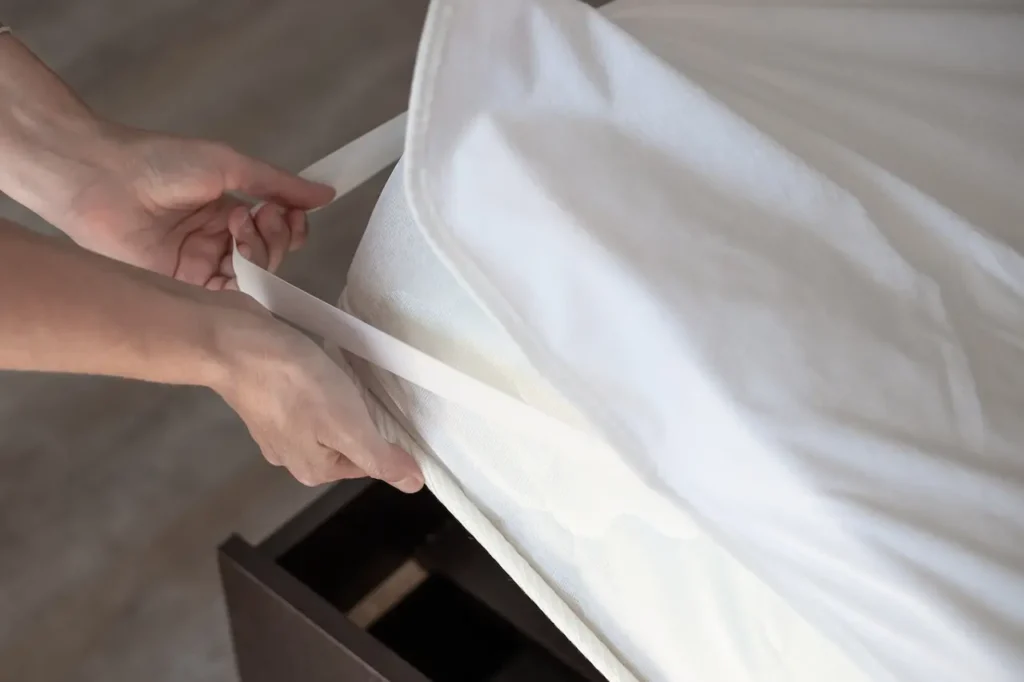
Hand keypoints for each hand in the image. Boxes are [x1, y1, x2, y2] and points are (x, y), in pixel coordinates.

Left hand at [58, 123, 334, 288]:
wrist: (101, 178)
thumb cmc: (160, 163)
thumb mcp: (229, 165)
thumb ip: (278, 184)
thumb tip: (327, 194)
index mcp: (226, 215)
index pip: (275, 233)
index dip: (291, 226)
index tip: (290, 211)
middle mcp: (216, 245)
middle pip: (270, 257)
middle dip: (277, 236)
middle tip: (258, 214)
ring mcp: (201, 269)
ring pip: (254, 278)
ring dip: (261, 252)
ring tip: (241, 226)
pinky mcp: (185, 291)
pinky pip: (229, 296)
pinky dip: (245, 281)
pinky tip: (239, 253)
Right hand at [212, 293, 423, 490]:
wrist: (234, 342)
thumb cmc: (296, 386)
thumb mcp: (348, 426)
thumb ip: (380, 458)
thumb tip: (413, 486)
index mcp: (314, 470)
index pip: (368, 462)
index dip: (383, 436)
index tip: (384, 406)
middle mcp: (291, 456)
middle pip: (345, 442)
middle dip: (359, 416)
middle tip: (363, 386)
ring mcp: (272, 428)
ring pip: (324, 420)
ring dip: (338, 398)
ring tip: (341, 374)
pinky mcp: (264, 398)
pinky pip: (304, 399)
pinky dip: (316, 385)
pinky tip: (317, 367)